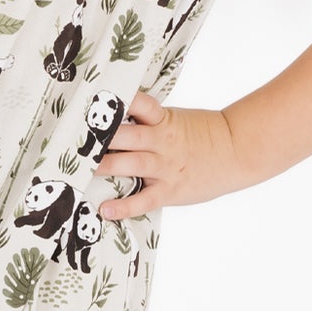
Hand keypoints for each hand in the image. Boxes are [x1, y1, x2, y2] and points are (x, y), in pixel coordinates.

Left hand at [92, 88, 249, 220]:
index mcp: (164, 120)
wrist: (237, 152)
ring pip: (131, 164)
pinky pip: (144, 199)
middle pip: (127, 135)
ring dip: (106, 165)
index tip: (92, 101)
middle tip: (74, 138)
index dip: (118, 101)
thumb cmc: (203, 134)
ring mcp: (166, 166)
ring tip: (82, 168)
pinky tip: (106, 209)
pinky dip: (125, 206)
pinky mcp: (171, 190)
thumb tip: (113, 117)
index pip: (139, 104)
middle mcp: (162, 141)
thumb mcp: (175, 120)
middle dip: (101, 137)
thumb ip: (148, 120)